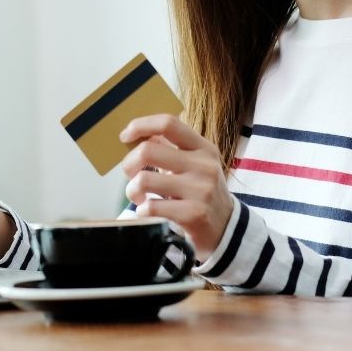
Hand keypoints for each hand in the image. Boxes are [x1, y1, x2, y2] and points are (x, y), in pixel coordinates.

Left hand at [119, 114, 233, 259]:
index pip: (168, 124)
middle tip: (131, 176)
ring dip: (132, 190)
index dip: (141, 125)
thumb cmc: (201, 191)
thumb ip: (169, 147)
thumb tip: (139, 133)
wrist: (226, 227)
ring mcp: (200, 190)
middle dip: (129, 164)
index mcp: (203, 148)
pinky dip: (142, 210)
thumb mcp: (193, 164)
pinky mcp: (194, 214)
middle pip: (148, 150)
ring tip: (140, 197)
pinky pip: (151, 206)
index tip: (125, 136)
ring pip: (144, 180)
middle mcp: (204, 165)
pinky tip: (148, 211)